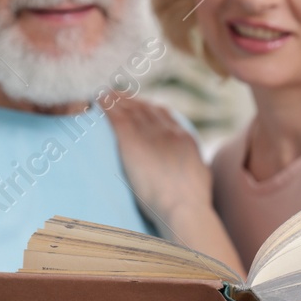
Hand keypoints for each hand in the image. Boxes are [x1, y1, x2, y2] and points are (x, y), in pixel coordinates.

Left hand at [105, 96, 212, 231]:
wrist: (183, 205)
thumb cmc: (193, 200)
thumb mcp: (201, 175)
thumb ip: (195, 165)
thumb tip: (196, 167)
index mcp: (184, 138)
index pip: (164, 115)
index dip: (150, 108)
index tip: (141, 105)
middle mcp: (167, 130)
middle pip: (145, 109)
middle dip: (131, 100)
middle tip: (118, 95)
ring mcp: (150, 135)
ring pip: (130, 109)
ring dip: (117, 100)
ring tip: (105, 94)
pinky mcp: (132, 142)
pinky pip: (117, 118)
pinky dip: (107, 107)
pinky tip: (98, 101)